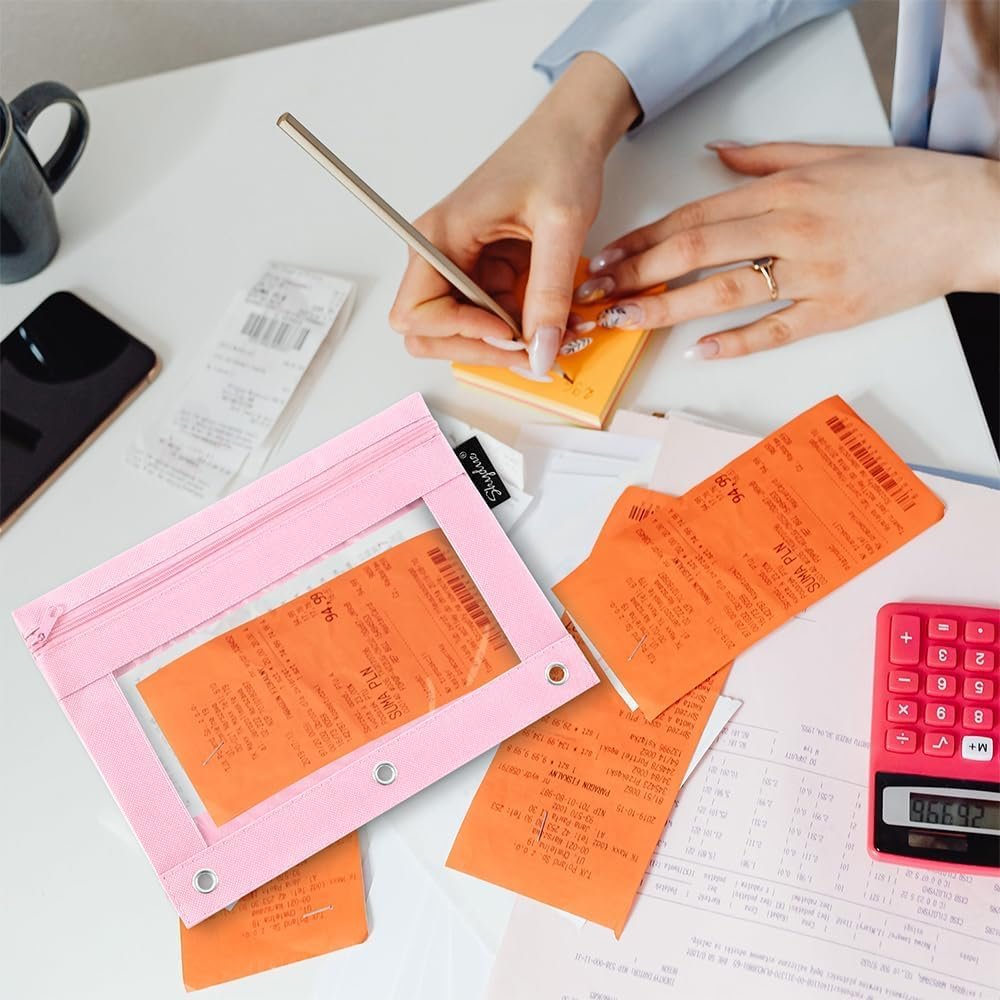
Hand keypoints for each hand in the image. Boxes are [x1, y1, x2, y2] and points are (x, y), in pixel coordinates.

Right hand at [389, 53, 638, 375]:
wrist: (570, 135)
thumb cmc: (556, 159)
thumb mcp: (561, 226)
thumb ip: (549, 293)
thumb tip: (539, 351)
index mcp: (439, 236)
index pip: (415, 313)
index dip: (459, 332)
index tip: (507, 332)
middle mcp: (439, 254)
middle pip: (429, 333)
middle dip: (476, 348)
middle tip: (527, 349)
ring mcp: (459, 267)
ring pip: (461, 332)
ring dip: (501, 343)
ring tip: (547, 333)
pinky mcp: (482, 274)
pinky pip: (488, 319)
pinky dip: (517, 329)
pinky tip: (547, 318)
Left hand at [578, 142, 999, 357]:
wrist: (969, 217)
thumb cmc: (902, 186)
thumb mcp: (832, 155)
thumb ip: (767, 157)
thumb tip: (714, 155)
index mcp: (785, 191)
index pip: (696, 215)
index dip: (645, 237)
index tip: (608, 253)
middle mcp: (791, 230)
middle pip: (697, 252)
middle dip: (638, 273)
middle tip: (598, 291)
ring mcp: (813, 274)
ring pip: (726, 293)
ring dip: (669, 308)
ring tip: (627, 320)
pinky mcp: (836, 312)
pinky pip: (778, 330)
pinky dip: (738, 342)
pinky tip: (699, 352)